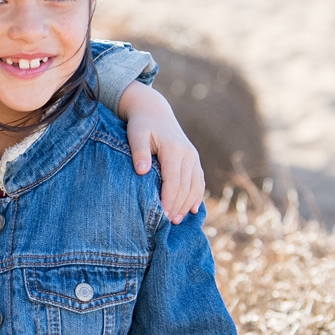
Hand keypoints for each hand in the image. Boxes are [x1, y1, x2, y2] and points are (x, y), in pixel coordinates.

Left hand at [117, 81, 205, 222]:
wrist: (154, 111)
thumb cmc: (141, 124)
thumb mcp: (136, 134)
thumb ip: (139, 152)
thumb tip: (142, 171)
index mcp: (174, 149)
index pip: (174, 181)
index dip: (169, 199)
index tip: (162, 215)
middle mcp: (188, 154)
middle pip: (185, 186)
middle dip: (178, 206)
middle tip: (169, 223)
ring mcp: (193, 156)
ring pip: (195, 185)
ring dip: (188, 204)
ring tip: (178, 220)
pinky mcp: (194, 159)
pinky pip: (199, 181)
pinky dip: (197, 196)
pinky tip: (193, 210)